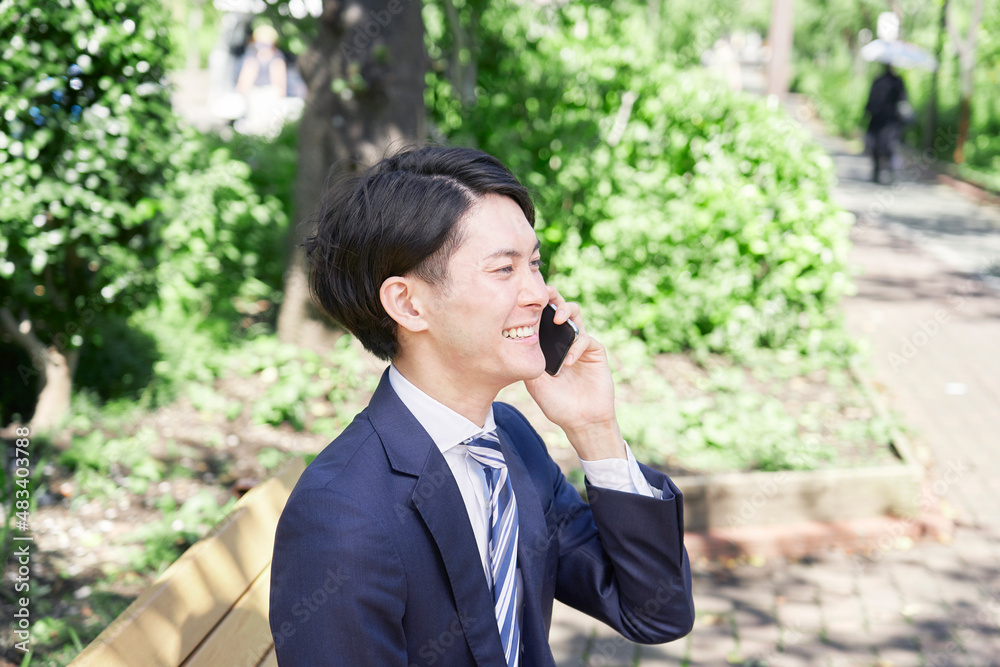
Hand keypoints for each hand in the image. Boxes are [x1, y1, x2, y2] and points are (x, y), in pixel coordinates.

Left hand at [524, 287, 624, 459]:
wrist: (580, 420)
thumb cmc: (556, 403)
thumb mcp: (534, 381)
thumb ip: (530, 360)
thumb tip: (519, 336)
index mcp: (548, 345)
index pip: (543, 318)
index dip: (537, 305)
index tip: (526, 296)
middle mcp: (564, 341)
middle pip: (561, 308)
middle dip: (555, 297)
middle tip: (546, 294)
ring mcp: (580, 345)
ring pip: (576, 315)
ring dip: (567, 310)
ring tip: (558, 319)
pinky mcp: (595, 352)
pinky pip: (585, 340)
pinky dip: (576, 347)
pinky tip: (568, 363)